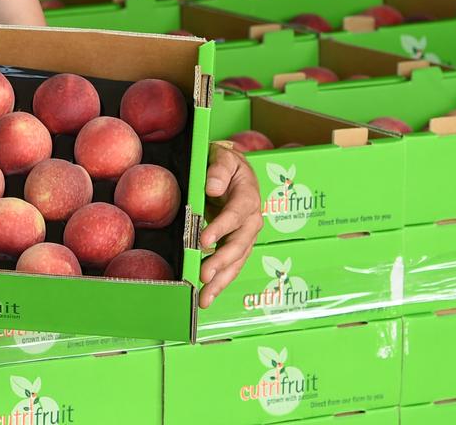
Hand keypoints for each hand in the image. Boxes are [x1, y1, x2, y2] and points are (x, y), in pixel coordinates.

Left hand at [199, 142, 262, 308]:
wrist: (233, 171)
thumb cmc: (226, 163)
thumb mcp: (223, 157)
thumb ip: (219, 170)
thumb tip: (213, 186)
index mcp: (248, 196)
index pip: (236, 214)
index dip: (221, 228)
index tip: (204, 240)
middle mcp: (251, 220)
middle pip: (239, 244)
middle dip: (222, 262)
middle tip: (204, 275)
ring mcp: (246, 235)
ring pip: (237, 261)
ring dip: (221, 281)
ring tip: (205, 299)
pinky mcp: (237, 245)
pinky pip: (231, 265)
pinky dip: (220, 281)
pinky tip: (207, 296)